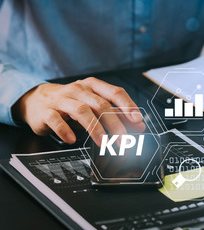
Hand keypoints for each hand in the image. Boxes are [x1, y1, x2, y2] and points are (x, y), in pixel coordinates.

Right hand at [14, 77, 145, 145]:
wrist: (37, 101)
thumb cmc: (71, 103)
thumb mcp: (94, 106)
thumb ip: (116, 115)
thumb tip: (139, 125)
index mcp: (93, 86)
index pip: (115, 92)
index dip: (128, 106)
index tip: (137, 120)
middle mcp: (78, 89)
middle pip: (101, 104)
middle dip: (115, 124)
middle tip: (123, 141)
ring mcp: (61, 99)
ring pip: (81, 111)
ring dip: (95, 128)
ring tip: (103, 143)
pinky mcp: (46, 111)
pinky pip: (56, 119)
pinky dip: (65, 130)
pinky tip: (72, 140)